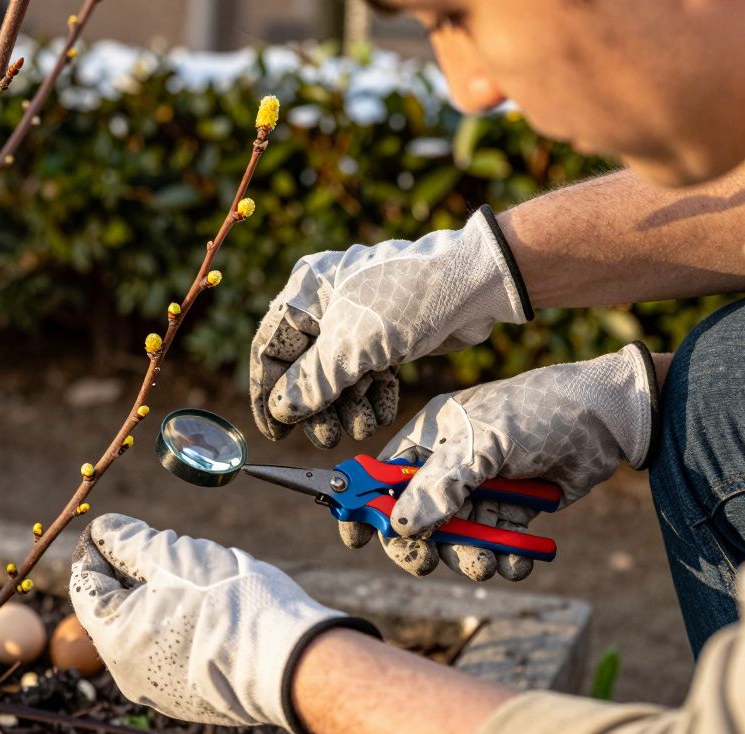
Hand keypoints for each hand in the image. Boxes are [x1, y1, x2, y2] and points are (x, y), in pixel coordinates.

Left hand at [69, 513, 377, 731]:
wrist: (291, 661)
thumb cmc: (230, 603)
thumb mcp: (173, 555)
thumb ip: (129, 540)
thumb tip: (103, 529)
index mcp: (115, 636)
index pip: (86, 585)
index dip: (96, 550)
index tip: (111, 528)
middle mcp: (129, 671)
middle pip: (114, 609)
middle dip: (130, 573)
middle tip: (156, 546)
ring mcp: (159, 689)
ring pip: (143, 629)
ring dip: (156, 598)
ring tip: (191, 575)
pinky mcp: (189, 697)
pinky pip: (169, 651)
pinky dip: (178, 625)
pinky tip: (207, 607)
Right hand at [250, 205, 532, 447]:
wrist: (476, 283)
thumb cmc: (407, 299)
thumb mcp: (352, 347)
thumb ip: (312, 383)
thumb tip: (280, 411)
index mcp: (304, 295)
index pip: (270, 351)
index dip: (268, 396)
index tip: (277, 433)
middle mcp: (325, 305)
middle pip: (305, 369)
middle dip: (318, 408)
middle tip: (329, 438)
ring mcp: (357, 321)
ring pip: (338, 376)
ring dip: (347, 407)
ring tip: (361, 428)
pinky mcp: (386, 335)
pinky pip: (367, 373)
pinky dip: (372, 395)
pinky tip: (381, 413)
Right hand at [345, 343, 657, 580]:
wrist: (607, 421)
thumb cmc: (538, 413)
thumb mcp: (483, 444)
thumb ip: (440, 486)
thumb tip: (399, 525)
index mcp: (431, 438)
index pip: (383, 474)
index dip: (365, 503)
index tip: (355, 535)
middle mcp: (451, 465)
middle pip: (414, 516)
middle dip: (420, 544)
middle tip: (426, 562)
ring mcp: (481, 490)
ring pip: (455, 538)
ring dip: (466, 558)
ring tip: (487, 563)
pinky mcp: (512, 512)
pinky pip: (495, 546)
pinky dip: (504, 560)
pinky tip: (516, 563)